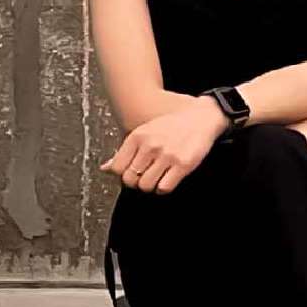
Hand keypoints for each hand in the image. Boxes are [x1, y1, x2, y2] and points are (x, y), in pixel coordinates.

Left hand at [99, 99, 228, 193]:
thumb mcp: (144, 132)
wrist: (201, 118)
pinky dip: (164, 188)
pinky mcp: (183, 164)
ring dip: (151, 186)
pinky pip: (164, 188)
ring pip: (146, 186)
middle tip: (146, 177)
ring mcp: (167, 155)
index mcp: (137, 136)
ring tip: (157, 178)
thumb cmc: (172, 126)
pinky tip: (168, 179)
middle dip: (137, 183)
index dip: (123, 175)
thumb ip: (124, 152)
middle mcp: (150, 145)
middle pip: (130, 179)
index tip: (133, 173)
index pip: (117, 168)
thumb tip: (105, 169)